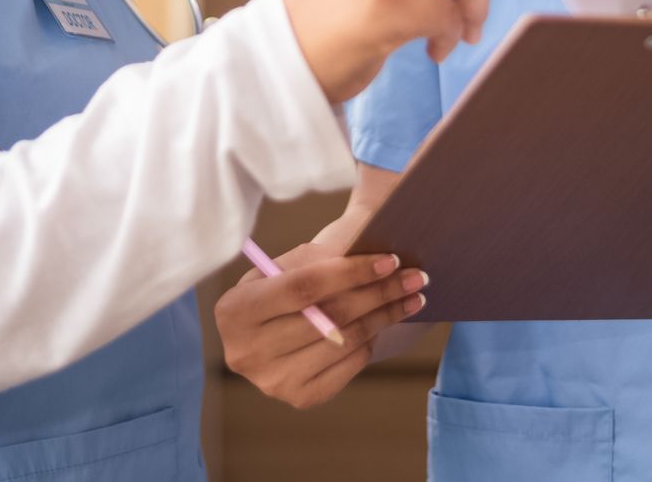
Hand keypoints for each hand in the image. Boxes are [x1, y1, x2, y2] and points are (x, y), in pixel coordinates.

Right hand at [214, 242, 428, 409]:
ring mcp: (272, 382)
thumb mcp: (289, 263)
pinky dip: (370, 339)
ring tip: (413, 296)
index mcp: (234, 309)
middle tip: (416, 276)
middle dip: (379, 293)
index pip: (302, 287)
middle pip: (328, 317)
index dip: (350, 273)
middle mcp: (246, 352)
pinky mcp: (299, 398)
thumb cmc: (286, 283)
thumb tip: (375, 254)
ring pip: (344, 341)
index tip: (390, 260)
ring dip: (385, 315)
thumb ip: (321, 259)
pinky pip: (349, 365)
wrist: (274, 325)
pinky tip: (383, 320)